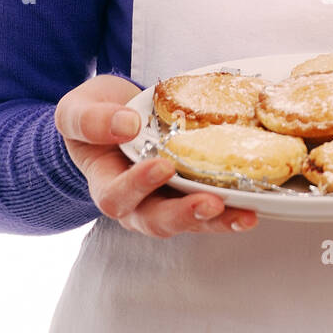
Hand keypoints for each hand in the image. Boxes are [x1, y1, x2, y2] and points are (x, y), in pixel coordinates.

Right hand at [55, 74, 257, 236]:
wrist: (113, 113)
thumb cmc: (94, 114)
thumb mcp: (77, 110)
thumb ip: (91, 120)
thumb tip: (127, 125)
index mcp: (105, 183)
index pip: (117, 195)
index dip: (138, 186)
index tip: (162, 165)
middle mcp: (136, 201)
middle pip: (157, 221)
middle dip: (185, 215)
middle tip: (211, 202)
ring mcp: (165, 199)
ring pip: (189, 222)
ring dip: (217, 221)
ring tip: (245, 215)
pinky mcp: (189, 191)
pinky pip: (209, 208)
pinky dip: (231, 210)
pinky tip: (254, 208)